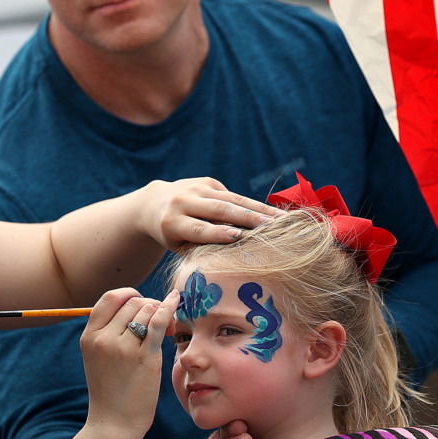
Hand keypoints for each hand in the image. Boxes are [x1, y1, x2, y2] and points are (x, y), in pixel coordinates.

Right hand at [80, 289, 176, 438]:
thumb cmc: (111, 388)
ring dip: (161, 314)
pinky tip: (176, 300)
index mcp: (89, 336)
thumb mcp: (98, 356)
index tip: (142, 306)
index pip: (111, 297)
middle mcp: (103, 338)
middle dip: (150, 305)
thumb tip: (139, 303)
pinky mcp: (145, 357)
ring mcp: (123, 347)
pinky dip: (169, 307)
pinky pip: (158, 321)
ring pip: (148, 310)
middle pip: (134, 302)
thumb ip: (110, 330)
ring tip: (168, 331)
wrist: (114, 422)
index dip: (130, 295)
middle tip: (161, 323)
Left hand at [140, 178, 281, 250]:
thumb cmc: (172, 235)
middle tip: (272, 226)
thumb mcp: (179, 246)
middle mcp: (183, 200)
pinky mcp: (208, 182)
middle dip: (247, 218)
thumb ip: (201, 248)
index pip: (198, 228)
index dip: (218, 233)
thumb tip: (234, 256)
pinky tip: (273, 213)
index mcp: (171, 221)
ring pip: (232, 199)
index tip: (239, 237)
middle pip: (219, 209)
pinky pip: (234, 195)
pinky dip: (254, 204)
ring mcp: (196, 188)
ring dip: (259, 209)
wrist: (156, 204)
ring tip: (281, 218)